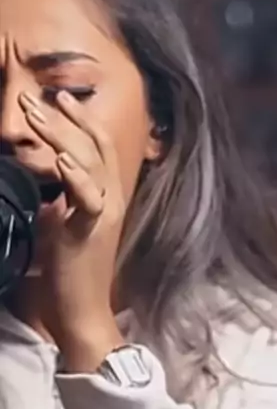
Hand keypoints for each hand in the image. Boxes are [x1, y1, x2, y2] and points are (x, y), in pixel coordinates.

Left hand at [19, 90, 125, 356]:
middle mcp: (111, 199)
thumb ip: (57, 203)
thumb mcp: (61, 227)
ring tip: (35, 115)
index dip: (79, 120)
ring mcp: (104, 215)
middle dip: (62, 118)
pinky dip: (76, 177)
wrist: (82, 311)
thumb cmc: (71, 273)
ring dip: (59, 135)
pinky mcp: (91, 232)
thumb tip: (40, 187)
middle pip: (93, 146)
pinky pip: (89, 199)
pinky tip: (59, 159)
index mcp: (105, 197)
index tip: (57, 98)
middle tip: (33, 97)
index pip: (98, 148)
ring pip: (88, 163)